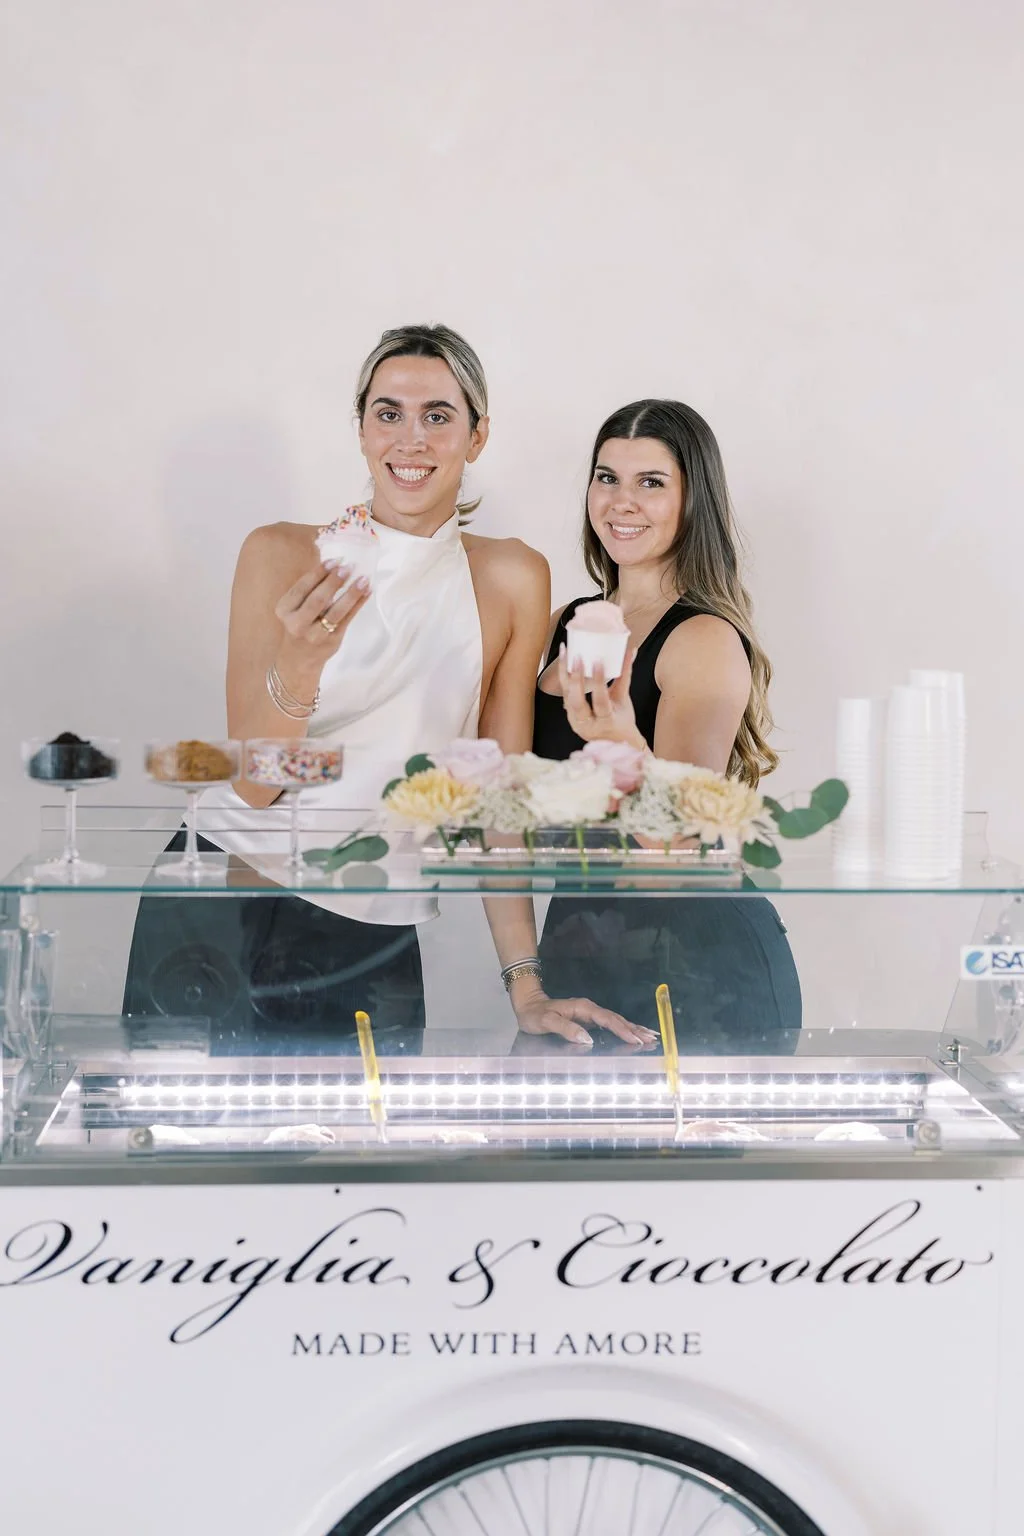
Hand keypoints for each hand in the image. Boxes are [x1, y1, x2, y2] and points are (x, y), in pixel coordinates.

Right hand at [274, 559, 370, 676]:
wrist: (298, 660)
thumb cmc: (299, 625)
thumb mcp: (295, 608)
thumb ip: (310, 590)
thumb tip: (335, 565)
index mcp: (285, 609)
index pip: (302, 587)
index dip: (318, 573)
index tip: (334, 560)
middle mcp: (297, 623)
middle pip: (317, 600)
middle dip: (333, 582)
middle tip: (348, 567)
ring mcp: (314, 634)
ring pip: (335, 612)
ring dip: (351, 594)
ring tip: (363, 580)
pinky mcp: (331, 641)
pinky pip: (347, 620)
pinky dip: (358, 605)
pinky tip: (366, 593)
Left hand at [512, 983, 657, 1048]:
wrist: (528, 1004)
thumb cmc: (535, 1014)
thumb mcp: (546, 1022)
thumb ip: (565, 1029)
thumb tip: (587, 1038)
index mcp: (583, 1008)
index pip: (607, 1020)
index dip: (622, 1030)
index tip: (635, 1039)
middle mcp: (589, 1009)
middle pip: (617, 1019)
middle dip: (634, 1029)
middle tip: (652, 1039)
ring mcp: (590, 1014)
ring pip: (616, 1021)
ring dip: (633, 1028)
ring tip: (650, 1036)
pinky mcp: (589, 1019)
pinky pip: (610, 1024)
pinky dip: (624, 1028)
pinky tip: (633, 1033)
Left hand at [558, 644, 644, 748]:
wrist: (613, 740)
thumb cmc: (621, 719)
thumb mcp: (624, 698)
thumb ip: (625, 675)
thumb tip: (630, 651)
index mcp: (607, 722)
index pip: (600, 701)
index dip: (599, 682)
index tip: (598, 662)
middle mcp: (588, 725)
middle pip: (577, 702)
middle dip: (575, 678)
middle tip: (577, 656)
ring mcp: (575, 721)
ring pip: (566, 696)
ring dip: (564, 672)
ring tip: (564, 651)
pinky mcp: (569, 714)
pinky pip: (564, 694)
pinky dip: (563, 676)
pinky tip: (563, 659)